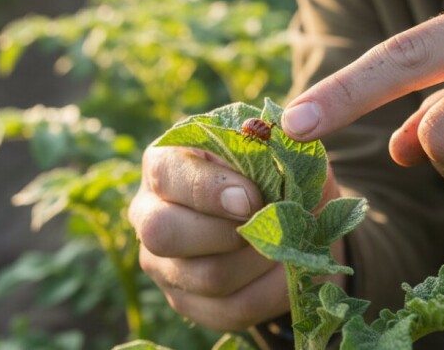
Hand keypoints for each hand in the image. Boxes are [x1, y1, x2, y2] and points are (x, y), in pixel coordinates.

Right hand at [128, 145, 344, 330]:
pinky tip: (290, 271)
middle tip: (271, 225)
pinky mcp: (186, 301)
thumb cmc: (273, 167)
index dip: (209, 190)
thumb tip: (294, 133)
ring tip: (291, 244)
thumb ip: (285, 132)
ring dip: (261, 262)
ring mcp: (162, 263)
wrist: (283, 213)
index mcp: (164, 161)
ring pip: (206, 276)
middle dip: (229, 232)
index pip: (167, 176)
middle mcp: (148, 213)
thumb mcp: (278, 143)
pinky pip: (229, 310)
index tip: (251, 199)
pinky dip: (271, 293)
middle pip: (165, 233)